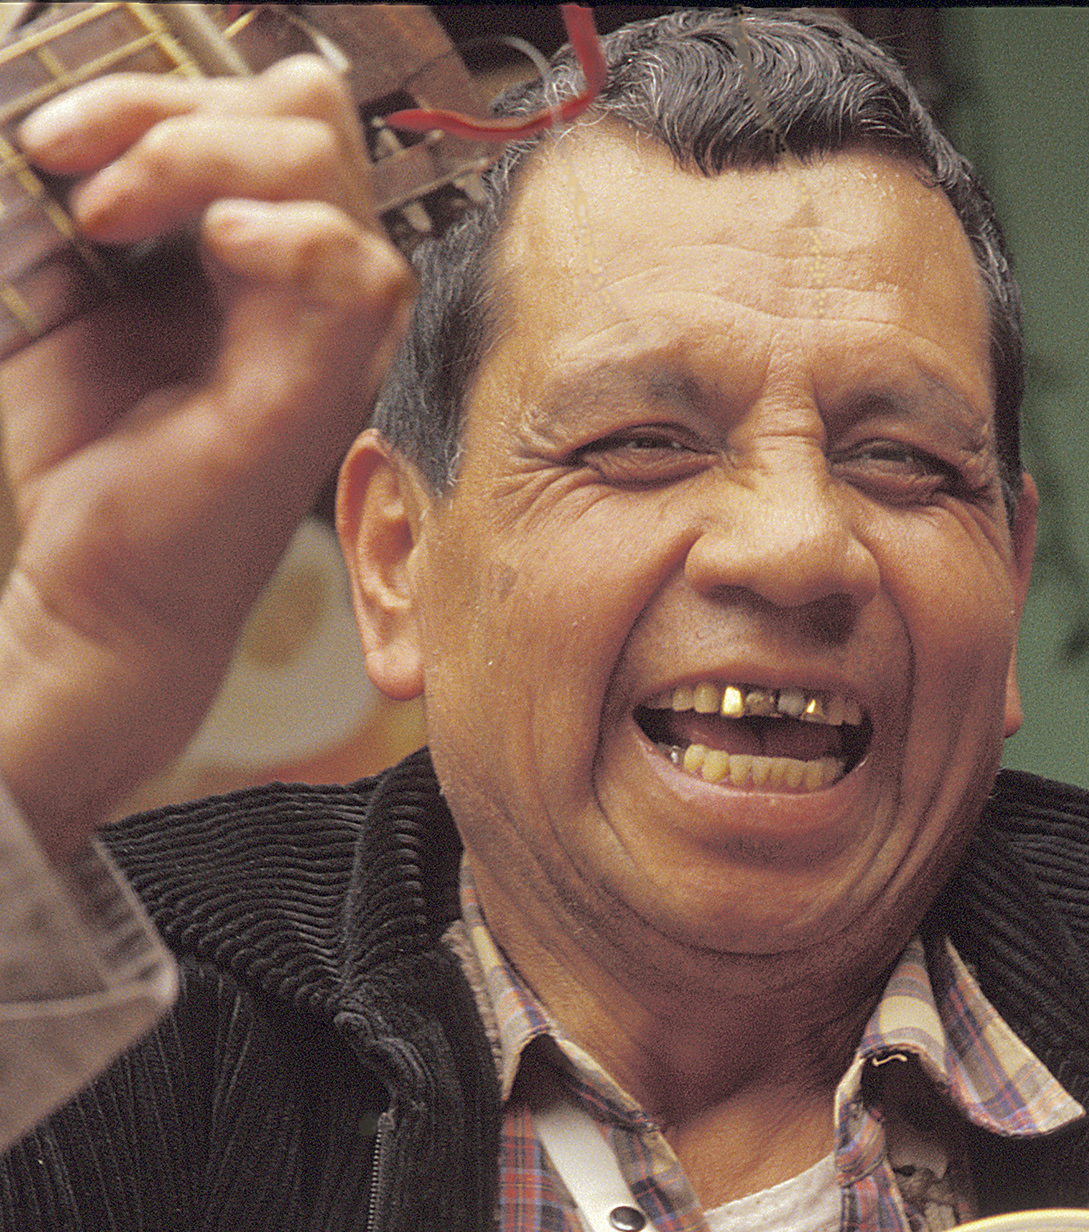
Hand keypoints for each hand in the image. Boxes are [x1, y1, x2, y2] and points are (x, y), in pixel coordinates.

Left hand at [0, 57, 414, 859]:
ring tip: (102, 216)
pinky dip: (282, 235)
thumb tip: (38, 103)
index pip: (257, 106)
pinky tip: (210, 248)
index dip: (152, 88)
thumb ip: (64, 188)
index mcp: (261, 248)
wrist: (92, 589)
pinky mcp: (326, 394)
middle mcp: (314, 284)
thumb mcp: (53, 283)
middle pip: (302, 111)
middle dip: (170, 106)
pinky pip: (354, 273)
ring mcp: (333, 338)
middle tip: (67, 165)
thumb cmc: (86, 458)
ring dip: (198, 153)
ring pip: (321, 164)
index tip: (41, 135)